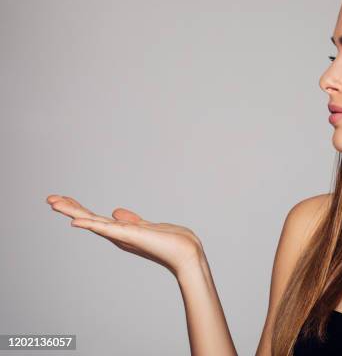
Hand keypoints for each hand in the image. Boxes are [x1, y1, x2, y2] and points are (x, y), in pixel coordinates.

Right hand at [46, 194, 205, 277]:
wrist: (184, 252)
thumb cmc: (169, 241)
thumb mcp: (144, 225)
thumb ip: (129, 220)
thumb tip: (115, 211)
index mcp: (120, 231)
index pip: (94, 218)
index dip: (78, 208)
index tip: (61, 198)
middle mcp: (117, 235)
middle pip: (88, 219)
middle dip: (69, 208)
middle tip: (49, 199)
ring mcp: (121, 236)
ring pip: (92, 222)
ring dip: (73, 212)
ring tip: (54, 203)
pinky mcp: (129, 236)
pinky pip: (106, 229)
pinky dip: (90, 225)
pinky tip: (75, 221)